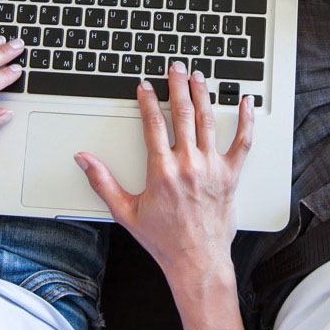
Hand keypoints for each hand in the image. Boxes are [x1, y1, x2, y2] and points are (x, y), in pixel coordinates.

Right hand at [75, 63, 252, 286]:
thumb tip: (83, 159)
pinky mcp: (231, 175)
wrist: (197, 261)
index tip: (144, 86)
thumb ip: (102, 182)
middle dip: (178, 86)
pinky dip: (246, 120)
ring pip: (208, 121)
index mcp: (162, 170)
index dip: (147, 100)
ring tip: (199, 76)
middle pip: (182, 113)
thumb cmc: (163, 239)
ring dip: (203, 94)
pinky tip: (246, 102)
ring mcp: (212, 167)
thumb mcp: (125, 211)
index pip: (153, 123)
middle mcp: (188, 164)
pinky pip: (242, 142)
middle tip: (175, 68)